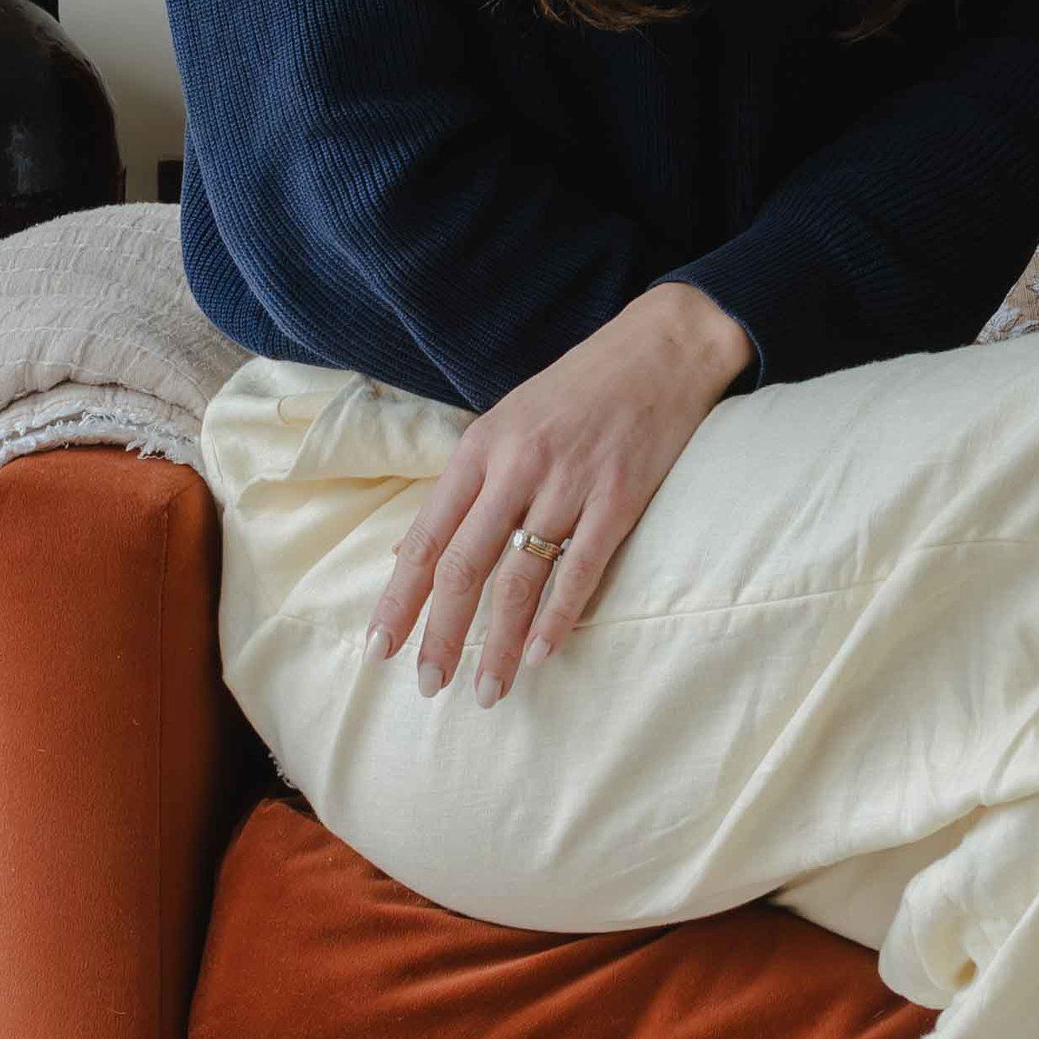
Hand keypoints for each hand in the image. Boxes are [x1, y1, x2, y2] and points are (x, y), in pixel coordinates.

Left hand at [363, 282, 752, 705]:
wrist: (660, 347)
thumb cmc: (579, 388)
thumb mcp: (508, 422)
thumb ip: (470, 484)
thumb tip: (419, 552)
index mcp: (479, 449)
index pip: (426, 538)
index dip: (399, 599)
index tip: (379, 648)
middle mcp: (516, 467)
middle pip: (463, 566)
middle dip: (440, 634)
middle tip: (427, 685)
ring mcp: (569, 482)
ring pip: (519, 578)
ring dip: (497, 642)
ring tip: (486, 690)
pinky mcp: (619, 496)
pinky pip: (582, 569)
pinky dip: (557, 618)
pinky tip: (540, 655)